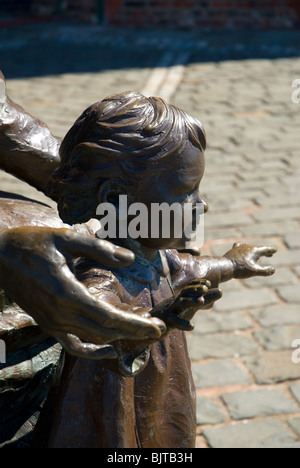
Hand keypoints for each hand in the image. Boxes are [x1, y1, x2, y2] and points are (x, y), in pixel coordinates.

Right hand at [0, 227, 163, 358]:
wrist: (0, 256)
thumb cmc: (33, 244)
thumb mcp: (66, 238)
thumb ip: (99, 248)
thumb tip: (129, 259)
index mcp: (67, 294)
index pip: (109, 317)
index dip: (136, 324)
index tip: (158, 327)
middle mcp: (60, 314)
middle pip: (105, 331)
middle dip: (134, 332)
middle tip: (158, 329)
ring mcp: (52, 323)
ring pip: (92, 339)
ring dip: (118, 337)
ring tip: (140, 331)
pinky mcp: (47, 325)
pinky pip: (72, 345)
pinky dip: (92, 351)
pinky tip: (108, 349)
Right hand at [152, 279, 222, 331]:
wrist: (151, 324)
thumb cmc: (174, 313)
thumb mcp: (192, 306)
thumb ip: (206, 299)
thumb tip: (221, 291)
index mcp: (181, 297)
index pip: (190, 287)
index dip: (198, 284)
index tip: (208, 283)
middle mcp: (175, 301)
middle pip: (185, 292)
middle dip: (195, 289)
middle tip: (205, 288)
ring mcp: (170, 310)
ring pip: (180, 304)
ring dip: (190, 301)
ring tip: (201, 301)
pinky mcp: (167, 321)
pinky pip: (174, 321)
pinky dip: (183, 323)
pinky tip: (192, 327)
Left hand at [224, 242, 276, 278]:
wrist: (224, 267)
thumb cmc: (240, 269)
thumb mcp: (254, 271)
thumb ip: (265, 271)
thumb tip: (273, 270)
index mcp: (254, 251)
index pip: (264, 249)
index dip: (270, 250)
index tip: (275, 250)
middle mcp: (247, 247)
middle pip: (257, 248)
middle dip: (264, 251)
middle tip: (269, 254)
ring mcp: (239, 248)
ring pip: (249, 248)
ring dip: (254, 251)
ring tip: (256, 254)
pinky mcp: (233, 251)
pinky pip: (240, 248)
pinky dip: (244, 250)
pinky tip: (242, 251)